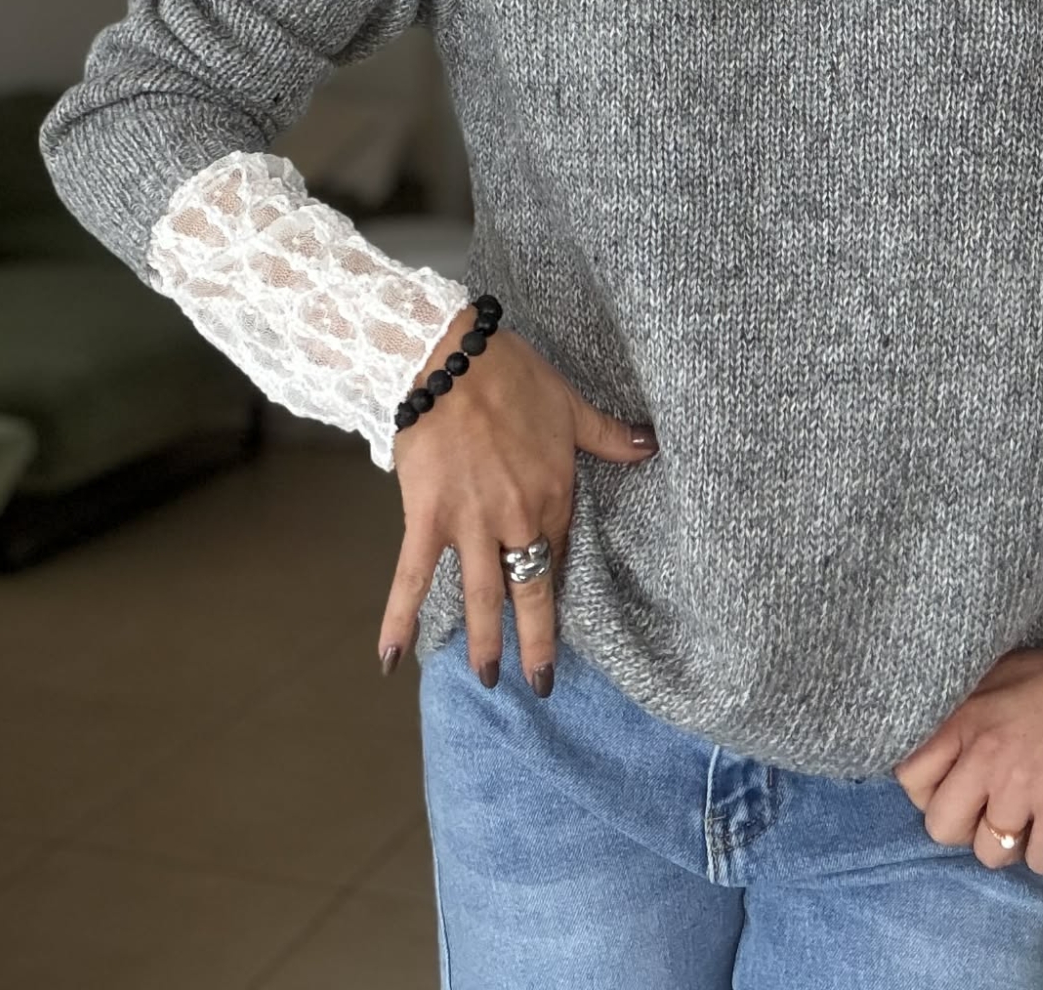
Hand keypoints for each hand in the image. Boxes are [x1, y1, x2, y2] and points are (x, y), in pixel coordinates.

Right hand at [376, 306, 659, 693]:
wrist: (454, 358)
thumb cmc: (514, 376)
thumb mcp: (571, 406)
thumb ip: (609, 436)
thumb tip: (651, 445)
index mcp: (553, 494)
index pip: (558, 551)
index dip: (557, 581)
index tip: (556, 611)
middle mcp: (516, 519)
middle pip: (527, 591)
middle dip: (535, 641)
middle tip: (539, 683)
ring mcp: (471, 524)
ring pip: (480, 595)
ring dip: (484, 641)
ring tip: (488, 680)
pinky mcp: (427, 517)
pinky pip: (412, 577)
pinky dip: (400, 618)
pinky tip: (391, 658)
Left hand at [891, 646, 1042, 875]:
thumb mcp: (997, 676)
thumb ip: (964, 710)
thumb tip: (936, 738)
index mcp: (963, 720)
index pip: (909, 777)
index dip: (927, 793)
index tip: (950, 790)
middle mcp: (985, 756)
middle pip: (942, 828)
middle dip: (963, 827)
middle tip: (988, 812)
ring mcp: (1023, 786)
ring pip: (990, 853)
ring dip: (1008, 843)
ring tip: (1026, 820)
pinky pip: (1039, 861)